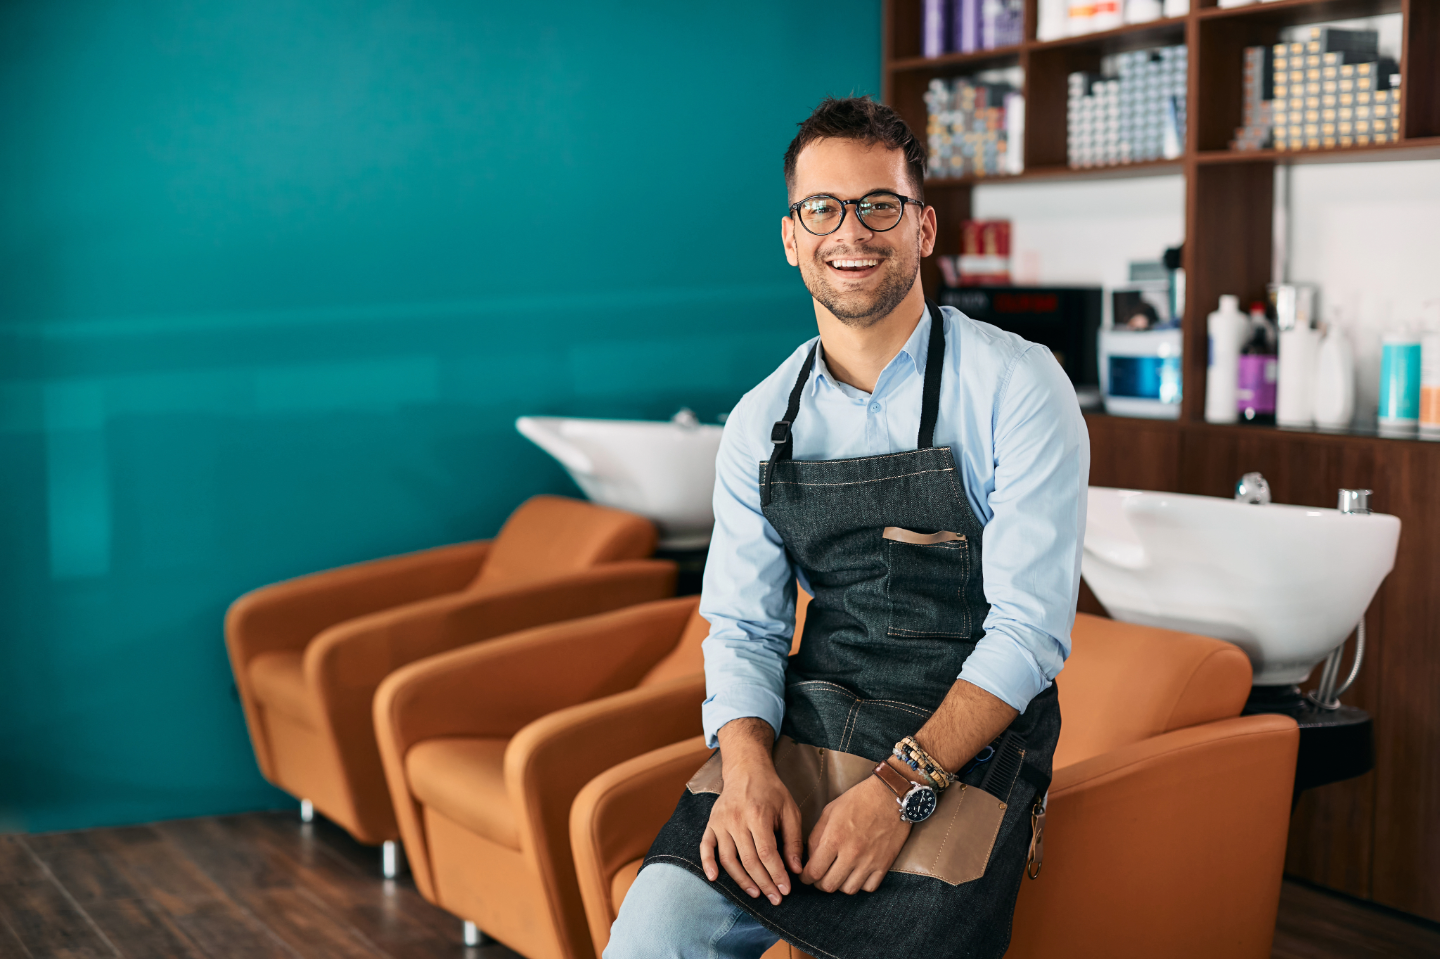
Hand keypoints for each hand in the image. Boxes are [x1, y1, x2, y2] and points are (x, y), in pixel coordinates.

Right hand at [700, 719, 803, 904]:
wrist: (746, 770)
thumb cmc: (771, 791)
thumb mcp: (790, 810)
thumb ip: (793, 840)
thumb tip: (795, 869)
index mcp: (758, 815)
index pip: (767, 854)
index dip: (776, 875)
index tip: (786, 890)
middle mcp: (736, 820)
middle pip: (749, 860)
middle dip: (764, 883)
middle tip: (775, 899)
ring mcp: (721, 822)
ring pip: (728, 859)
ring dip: (741, 880)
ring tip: (756, 893)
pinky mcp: (711, 823)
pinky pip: (706, 846)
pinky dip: (707, 863)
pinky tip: (714, 878)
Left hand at [800, 774, 910, 893]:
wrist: (890, 796)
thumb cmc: (858, 800)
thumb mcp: (829, 812)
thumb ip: (816, 837)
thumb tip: (810, 858)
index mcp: (834, 839)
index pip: (814, 872)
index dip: (805, 878)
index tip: (805, 876)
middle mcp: (851, 854)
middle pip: (829, 886)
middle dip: (819, 883)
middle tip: (819, 876)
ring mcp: (869, 861)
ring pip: (848, 890)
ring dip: (840, 884)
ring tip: (838, 874)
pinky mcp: (884, 864)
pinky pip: (868, 887)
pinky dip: (860, 884)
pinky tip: (856, 873)